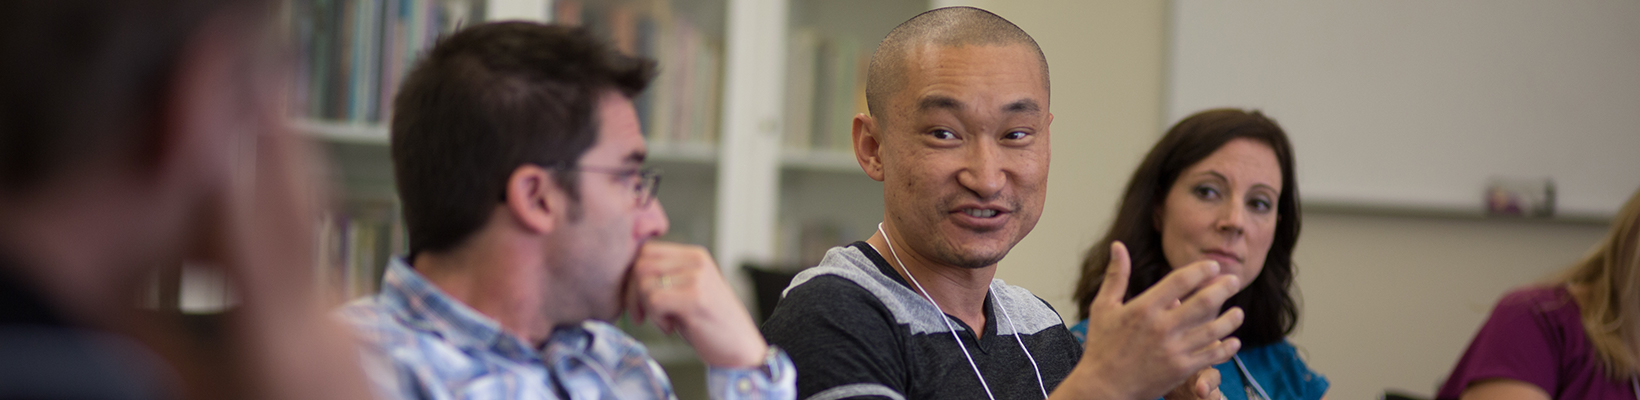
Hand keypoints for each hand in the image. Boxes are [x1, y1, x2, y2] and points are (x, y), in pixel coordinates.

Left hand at [624, 241, 766, 367]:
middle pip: (641, 264)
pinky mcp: (695, 297)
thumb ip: (665, 276)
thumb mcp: (687, 291)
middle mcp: (696, 261)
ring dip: (646, 307)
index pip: (647, 250)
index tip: (638, 299)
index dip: (633, 276)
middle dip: (633, 293)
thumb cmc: (711, 324)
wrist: (741, 348)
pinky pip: (655, 300)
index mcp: (694, 255)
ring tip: (665, 321)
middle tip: (642, 314)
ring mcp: (697, 277)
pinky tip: (671, 327)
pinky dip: (656, 318)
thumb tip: (627, 275)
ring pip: (645, 282)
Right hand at [1051, 241, 1242, 399]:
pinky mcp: (1180, 369)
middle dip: (1224, 288)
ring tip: (1238, 312)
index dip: (1201, 270)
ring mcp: (1173, 349)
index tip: (1213, 266)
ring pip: (1213, 329)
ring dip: (1231, 319)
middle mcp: (1161, 327)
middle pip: (1203, 302)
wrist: (1103, 387)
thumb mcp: (1103, 307)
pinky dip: (1226, 347)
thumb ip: (1116, 276)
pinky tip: (1233, 341)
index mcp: (1143, 308)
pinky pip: (1211, 356)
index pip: (1180, 281)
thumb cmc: (1101, 346)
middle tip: (1234, 280)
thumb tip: (1118, 245)